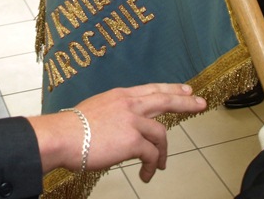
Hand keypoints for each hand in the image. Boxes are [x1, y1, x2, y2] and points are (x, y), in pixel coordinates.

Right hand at [29, 84, 205, 181]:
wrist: (62, 136)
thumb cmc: (73, 128)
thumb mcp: (96, 109)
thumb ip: (115, 112)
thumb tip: (123, 125)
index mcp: (120, 95)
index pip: (152, 89)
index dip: (171, 89)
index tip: (185, 89)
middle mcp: (129, 103)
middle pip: (165, 99)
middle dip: (186, 102)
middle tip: (200, 104)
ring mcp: (133, 120)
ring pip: (161, 134)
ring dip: (162, 153)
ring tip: (159, 165)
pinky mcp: (133, 140)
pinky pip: (151, 155)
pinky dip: (151, 166)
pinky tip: (146, 174)